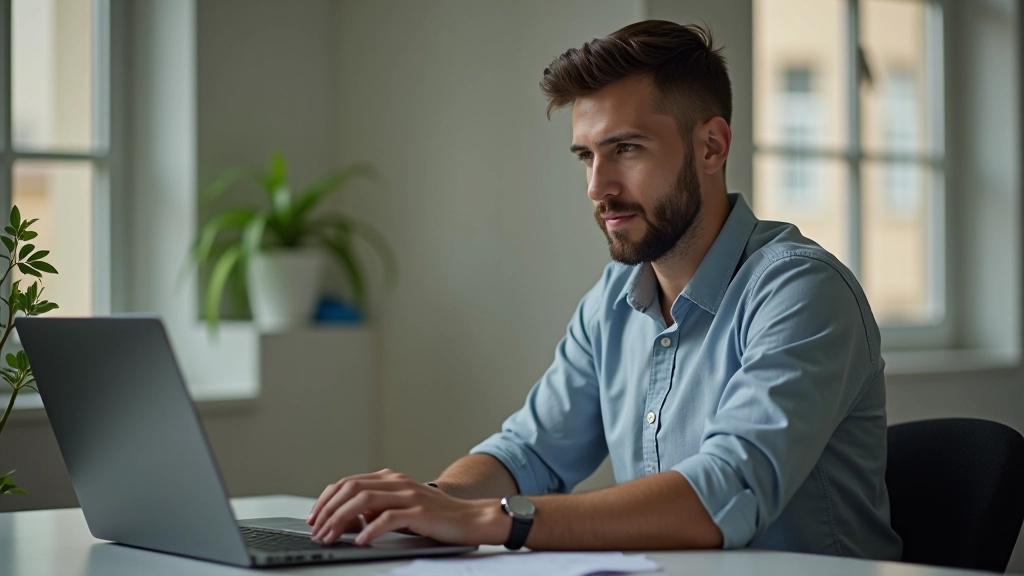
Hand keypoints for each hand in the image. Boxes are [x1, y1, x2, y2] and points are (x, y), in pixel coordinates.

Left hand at [306, 468, 510, 545]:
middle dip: (328, 510)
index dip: (327, 499)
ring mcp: (409, 495)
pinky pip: (388, 518)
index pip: (348, 482)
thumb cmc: (437, 517)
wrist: (473, 518)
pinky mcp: (420, 511)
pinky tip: (359, 541)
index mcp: (391, 478)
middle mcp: (398, 482)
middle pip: (351, 488)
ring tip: (330, 536)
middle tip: (317, 530)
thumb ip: (379, 509)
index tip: (314, 517)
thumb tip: (349, 521)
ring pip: (364, 500)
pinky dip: (369, 530)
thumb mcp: (402, 508)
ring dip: (341, 519)